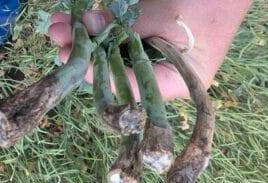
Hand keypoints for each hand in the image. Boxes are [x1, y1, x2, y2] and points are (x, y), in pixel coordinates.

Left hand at [48, 0, 251, 100]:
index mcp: (177, 83)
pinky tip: (81, 20)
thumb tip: (85, 27)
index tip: (73, 61)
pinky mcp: (149, 47)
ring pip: (115, 57)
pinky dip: (104, 30)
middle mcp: (163, 79)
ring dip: (90, 40)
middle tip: (60, 41)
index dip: (100, 75)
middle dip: (88, 55)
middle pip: (119, 74)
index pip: (132, 88)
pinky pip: (122, 43)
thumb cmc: (207, 2)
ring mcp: (156, 63)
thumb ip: (124, 23)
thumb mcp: (162, 13)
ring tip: (61, 26)